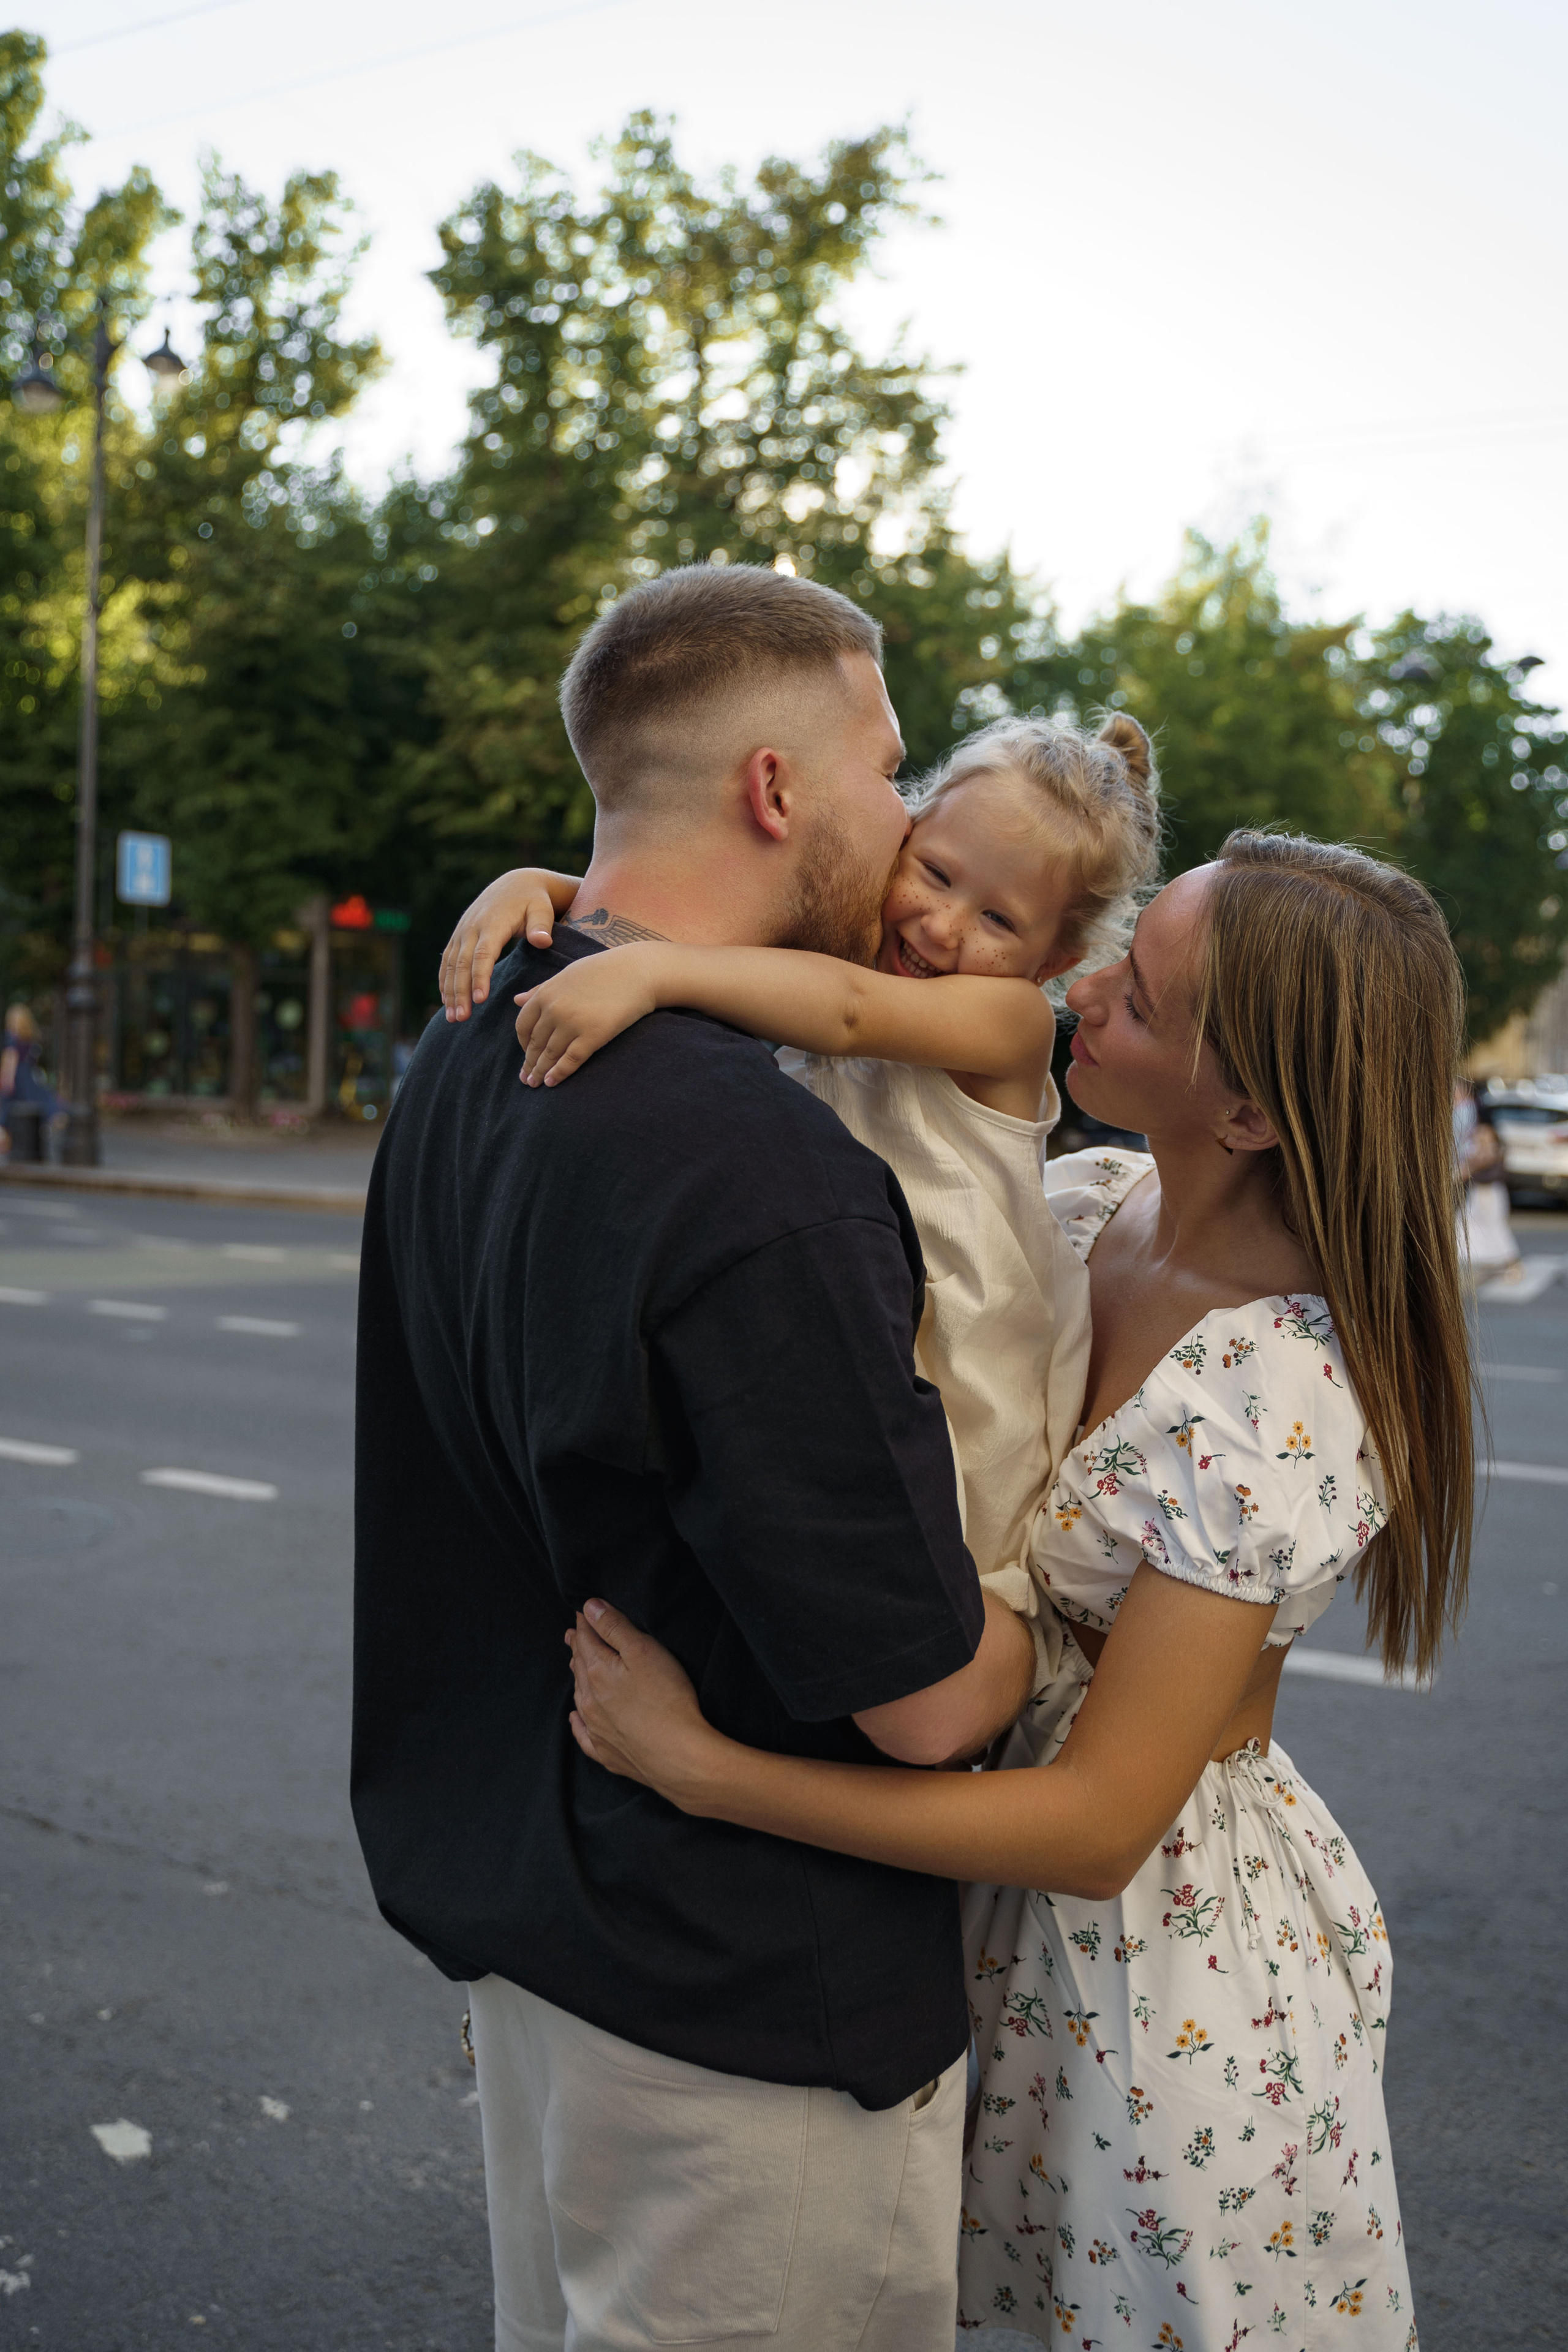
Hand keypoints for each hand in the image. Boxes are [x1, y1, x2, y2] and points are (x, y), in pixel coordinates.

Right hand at [439, 870, 560, 1021]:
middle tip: (462, 1018)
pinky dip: (445, 981)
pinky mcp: (459, 936)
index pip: (483, 954)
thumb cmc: (534, 901)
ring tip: (453, 1018)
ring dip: (449, 991)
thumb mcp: (542, 910)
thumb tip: (542, 941)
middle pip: (462, 963)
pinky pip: (448, 961)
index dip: (480, 977)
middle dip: (460, 992)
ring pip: (451, 965)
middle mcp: (472, 927)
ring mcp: (463, 931)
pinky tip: (446, 1002)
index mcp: (493, 923)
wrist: (515, 884)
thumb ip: (541, 926)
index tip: (480, 1000)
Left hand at [515, 943, 666, 1085]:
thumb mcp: (566, 975)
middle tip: (526, 1078)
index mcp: (546, 993)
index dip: (523, 1044)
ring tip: (535, 1084)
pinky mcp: (593, 1035)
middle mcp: (555, 1009)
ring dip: (540, 1072)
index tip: (527, 1054)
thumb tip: (516, 999)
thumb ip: (540, 989)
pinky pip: (570, 1060)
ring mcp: (573, 1023)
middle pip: (535, 1043)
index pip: (523, 1025)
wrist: (637, 972)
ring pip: (550, 1054)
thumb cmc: (603, 970)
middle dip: (529, 1063)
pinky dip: (559, 1073)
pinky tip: (552, 1082)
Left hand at [566, 1600, 728, 1809]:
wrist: (680, 1757)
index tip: (583, 1612)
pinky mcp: (608, 1753)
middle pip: (580, 1666)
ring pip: (580, 1697)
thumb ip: (614, 1627)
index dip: (586, 1623)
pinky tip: (576, 1718)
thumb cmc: (667, 1699)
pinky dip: (578, 1723)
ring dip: (578, 1678)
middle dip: (579, 1648)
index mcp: (597, 1672)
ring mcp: (597, 1730)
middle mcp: (590, 1701)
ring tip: (576, 1665)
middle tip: (574, 1635)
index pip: (586, 1640)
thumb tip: (588, 1608)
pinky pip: (584, 1735)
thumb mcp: (643, 1650)